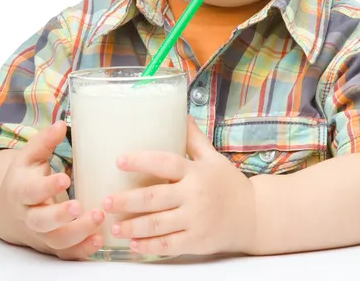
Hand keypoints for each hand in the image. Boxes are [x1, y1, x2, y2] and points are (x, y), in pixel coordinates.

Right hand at [0, 120, 104, 259]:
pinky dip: (81, 251)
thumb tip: (62, 124)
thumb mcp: (29, 156)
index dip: (46, 187)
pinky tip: (99, 241)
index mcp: (21, 190)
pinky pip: (66, 253)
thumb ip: (44, 141)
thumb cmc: (25, 176)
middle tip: (80, 206)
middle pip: (41, 221)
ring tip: (99, 220)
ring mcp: (41, 234)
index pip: (31, 191)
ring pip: (56, 240)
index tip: (65, 178)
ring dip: (77, 233)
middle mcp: (29, 215)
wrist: (9, 210)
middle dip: (60, 216)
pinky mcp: (52, 245)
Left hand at [102, 116, 256, 255]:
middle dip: (126, 201)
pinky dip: (148, 246)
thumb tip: (181, 113)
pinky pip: (168, 245)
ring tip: (112, 225)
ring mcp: (195, 220)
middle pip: (154, 198)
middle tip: (105, 200)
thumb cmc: (229, 183)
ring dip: (132, 226)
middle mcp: (194, 195)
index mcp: (195, 172)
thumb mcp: (213, 158)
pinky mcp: (197, 241)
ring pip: (157, 224)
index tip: (119, 160)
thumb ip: (195, 139)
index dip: (141, 161)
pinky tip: (132, 243)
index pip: (165, 163)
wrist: (254, 215)